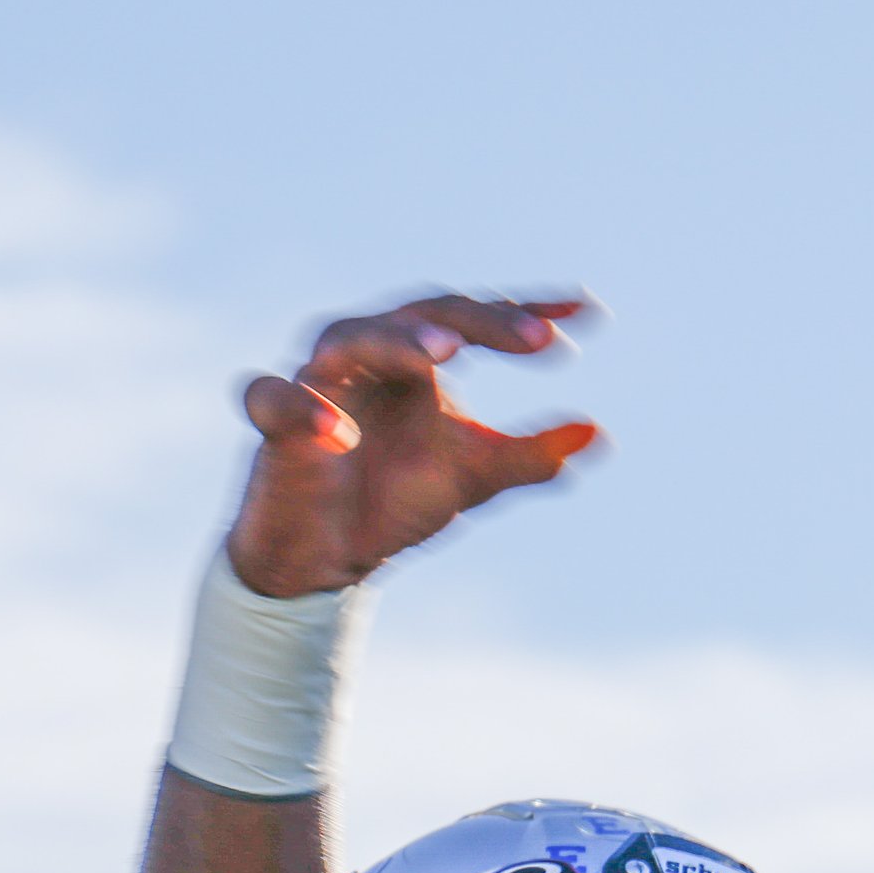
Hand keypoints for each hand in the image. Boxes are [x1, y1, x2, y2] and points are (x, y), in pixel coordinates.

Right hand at [227, 293, 597, 596]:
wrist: (327, 561)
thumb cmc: (396, 500)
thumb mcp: (473, 477)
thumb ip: (531, 455)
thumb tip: (599, 431)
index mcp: (416, 355)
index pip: (474, 317)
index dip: (525, 311)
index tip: (585, 312)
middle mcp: (368, 352)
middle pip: (422, 313)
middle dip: (479, 322)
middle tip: (536, 339)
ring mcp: (317, 383)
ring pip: (350, 337)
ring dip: (396, 342)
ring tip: (445, 358)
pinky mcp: (274, 426)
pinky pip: (277, 401)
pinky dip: (305, 412)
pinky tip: (343, 437)